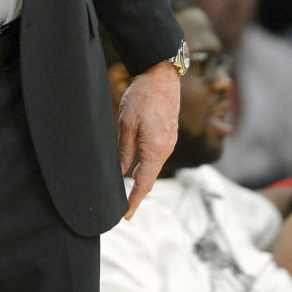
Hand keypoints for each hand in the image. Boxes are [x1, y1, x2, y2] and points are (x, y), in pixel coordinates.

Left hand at [117, 60, 179, 218]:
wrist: (161, 76)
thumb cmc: (142, 96)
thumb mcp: (126, 122)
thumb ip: (125, 149)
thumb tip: (122, 172)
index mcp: (156, 148)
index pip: (144, 183)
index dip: (134, 201)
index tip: (126, 215)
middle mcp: (166, 149)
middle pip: (150, 177)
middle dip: (137, 193)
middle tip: (123, 208)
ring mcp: (169, 142)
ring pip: (153, 166)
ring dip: (141, 179)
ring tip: (126, 191)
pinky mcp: (169, 135)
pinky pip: (156, 156)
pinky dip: (146, 166)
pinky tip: (136, 168)